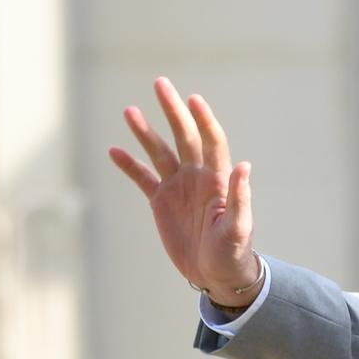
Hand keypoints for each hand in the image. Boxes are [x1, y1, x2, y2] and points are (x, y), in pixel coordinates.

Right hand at [108, 77, 258, 305]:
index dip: (204, 120)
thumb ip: (240, 198)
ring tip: (129, 110)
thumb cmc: (233, 252)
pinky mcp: (161, 202)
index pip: (211, 141)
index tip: (193, 99)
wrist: (218, 274)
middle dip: (173, 111)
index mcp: (218, 180)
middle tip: (160, 83)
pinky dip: (129, 165)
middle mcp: (198, 177)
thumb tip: (244, 166)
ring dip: (145, 132)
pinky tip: (114, 150)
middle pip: (184, 137)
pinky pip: (143, 178)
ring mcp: (178, 188)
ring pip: (159, 153)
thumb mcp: (238, 229)